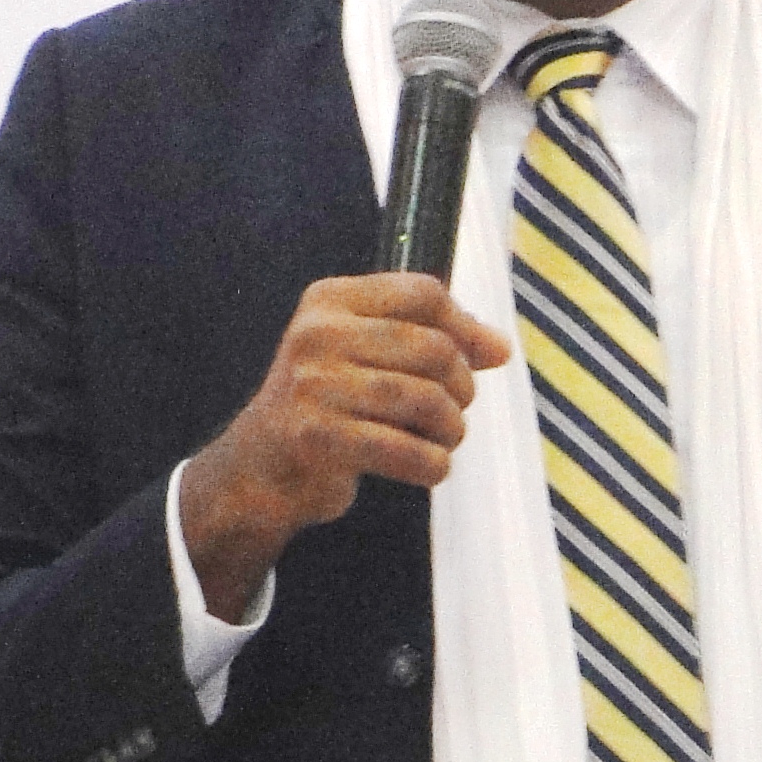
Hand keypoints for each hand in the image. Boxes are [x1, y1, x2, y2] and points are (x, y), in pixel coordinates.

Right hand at [180, 274, 509, 620]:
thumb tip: (500, 348)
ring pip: (425, 400)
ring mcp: (313, 385)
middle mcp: (317, 334)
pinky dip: (432, 465)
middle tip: (455, 411)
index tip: (482, 358)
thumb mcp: (366, 355)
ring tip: (446, 439)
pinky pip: (406, 450)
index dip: (466, 327)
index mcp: (330, 300)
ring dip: (452, 428)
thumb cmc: (328, 406)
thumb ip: (432, 340)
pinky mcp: (317, 438)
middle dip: (462, 386)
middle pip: (433, 348)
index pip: (423, 293)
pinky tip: (430, 467)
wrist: (261, 468)